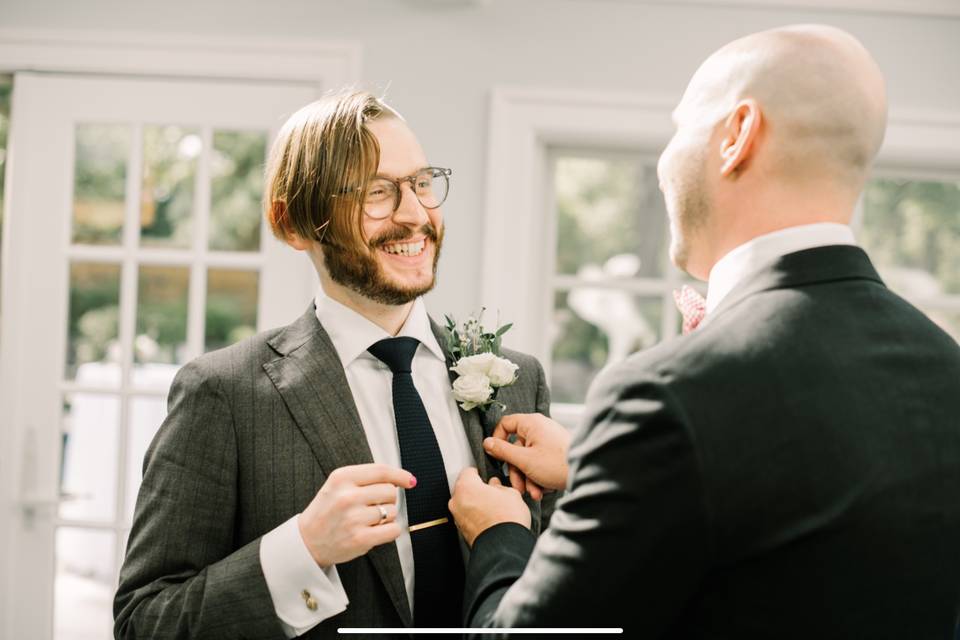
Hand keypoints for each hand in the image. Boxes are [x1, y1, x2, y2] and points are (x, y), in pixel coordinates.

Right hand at [298, 463, 415, 567]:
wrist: (307, 541)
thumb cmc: (327, 511)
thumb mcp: (338, 485)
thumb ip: (366, 478)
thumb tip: (406, 479)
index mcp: (341, 478)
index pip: (381, 471)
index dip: (400, 475)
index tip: (409, 480)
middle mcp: (347, 496)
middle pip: (390, 491)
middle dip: (387, 499)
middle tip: (372, 506)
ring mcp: (354, 518)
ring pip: (392, 511)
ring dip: (386, 516)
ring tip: (368, 520)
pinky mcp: (361, 539)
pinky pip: (393, 530)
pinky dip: (390, 531)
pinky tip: (376, 531)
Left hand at [449, 467, 529, 546]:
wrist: (504, 547)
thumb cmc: (506, 520)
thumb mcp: (511, 493)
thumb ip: (500, 486)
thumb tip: (496, 486)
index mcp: (466, 486)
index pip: (469, 471)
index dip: (480, 472)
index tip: (487, 476)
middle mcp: (457, 501)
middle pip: (464, 488)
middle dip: (477, 489)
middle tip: (493, 492)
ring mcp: (458, 517)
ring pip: (465, 503)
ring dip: (476, 503)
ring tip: (494, 508)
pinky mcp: (462, 531)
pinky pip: (467, 517)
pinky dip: (476, 516)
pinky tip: (490, 519)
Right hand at [484, 413, 570, 498]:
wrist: (586, 474)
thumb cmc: (557, 464)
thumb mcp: (524, 459)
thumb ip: (503, 451)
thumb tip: (487, 443)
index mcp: (532, 423)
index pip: (506, 424)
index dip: (497, 439)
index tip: (496, 456)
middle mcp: (540, 429)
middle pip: (517, 448)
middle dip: (517, 471)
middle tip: (518, 487)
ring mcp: (548, 441)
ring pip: (528, 459)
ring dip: (528, 478)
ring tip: (534, 493)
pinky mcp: (555, 453)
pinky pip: (540, 464)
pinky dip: (539, 477)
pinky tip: (544, 490)